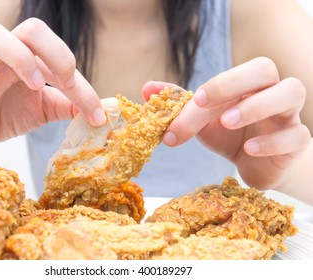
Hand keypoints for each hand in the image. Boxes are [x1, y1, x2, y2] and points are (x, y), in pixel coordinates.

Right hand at [0, 18, 105, 157]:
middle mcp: (8, 56)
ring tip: (33, 83)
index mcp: (32, 61)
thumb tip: (102, 110)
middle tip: (65, 82)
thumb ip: (69, 106)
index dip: (83, 88)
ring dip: (18, 56)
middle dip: (56, 53)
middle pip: (32, 29)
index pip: (62, 61)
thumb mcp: (44, 110)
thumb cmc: (9, 114)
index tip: (97, 115)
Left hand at [142, 57, 310, 190]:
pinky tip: (248, 150)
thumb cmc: (231, 135)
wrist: (258, 164)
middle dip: (233, 82)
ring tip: (227, 121)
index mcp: (246, 85)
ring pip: (290, 92)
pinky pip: (296, 135)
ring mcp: (288, 115)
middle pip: (265, 69)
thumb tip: (146, 89)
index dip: (214, 84)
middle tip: (204, 101)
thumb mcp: (203, 120)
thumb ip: (179, 104)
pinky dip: (271, 141)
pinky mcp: (297, 142)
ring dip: (256, 106)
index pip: (233, 75)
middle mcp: (269, 92)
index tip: (192, 101)